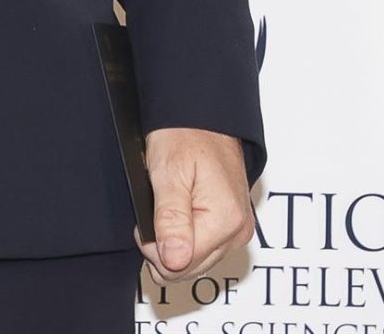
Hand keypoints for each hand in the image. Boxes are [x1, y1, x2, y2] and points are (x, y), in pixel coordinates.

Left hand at [140, 127, 253, 284]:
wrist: (202, 114)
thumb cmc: (184, 134)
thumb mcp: (168, 173)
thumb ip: (170, 219)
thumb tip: (173, 262)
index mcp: (226, 221)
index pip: (180, 265)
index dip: (153, 245)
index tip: (145, 218)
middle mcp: (238, 231)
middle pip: (188, 268)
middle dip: (163, 245)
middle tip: (154, 208)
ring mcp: (238, 230)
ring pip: (194, 261)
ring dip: (174, 240)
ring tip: (166, 205)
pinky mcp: (233, 226)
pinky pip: (203, 248)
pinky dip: (185, 235)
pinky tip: (178, 211)